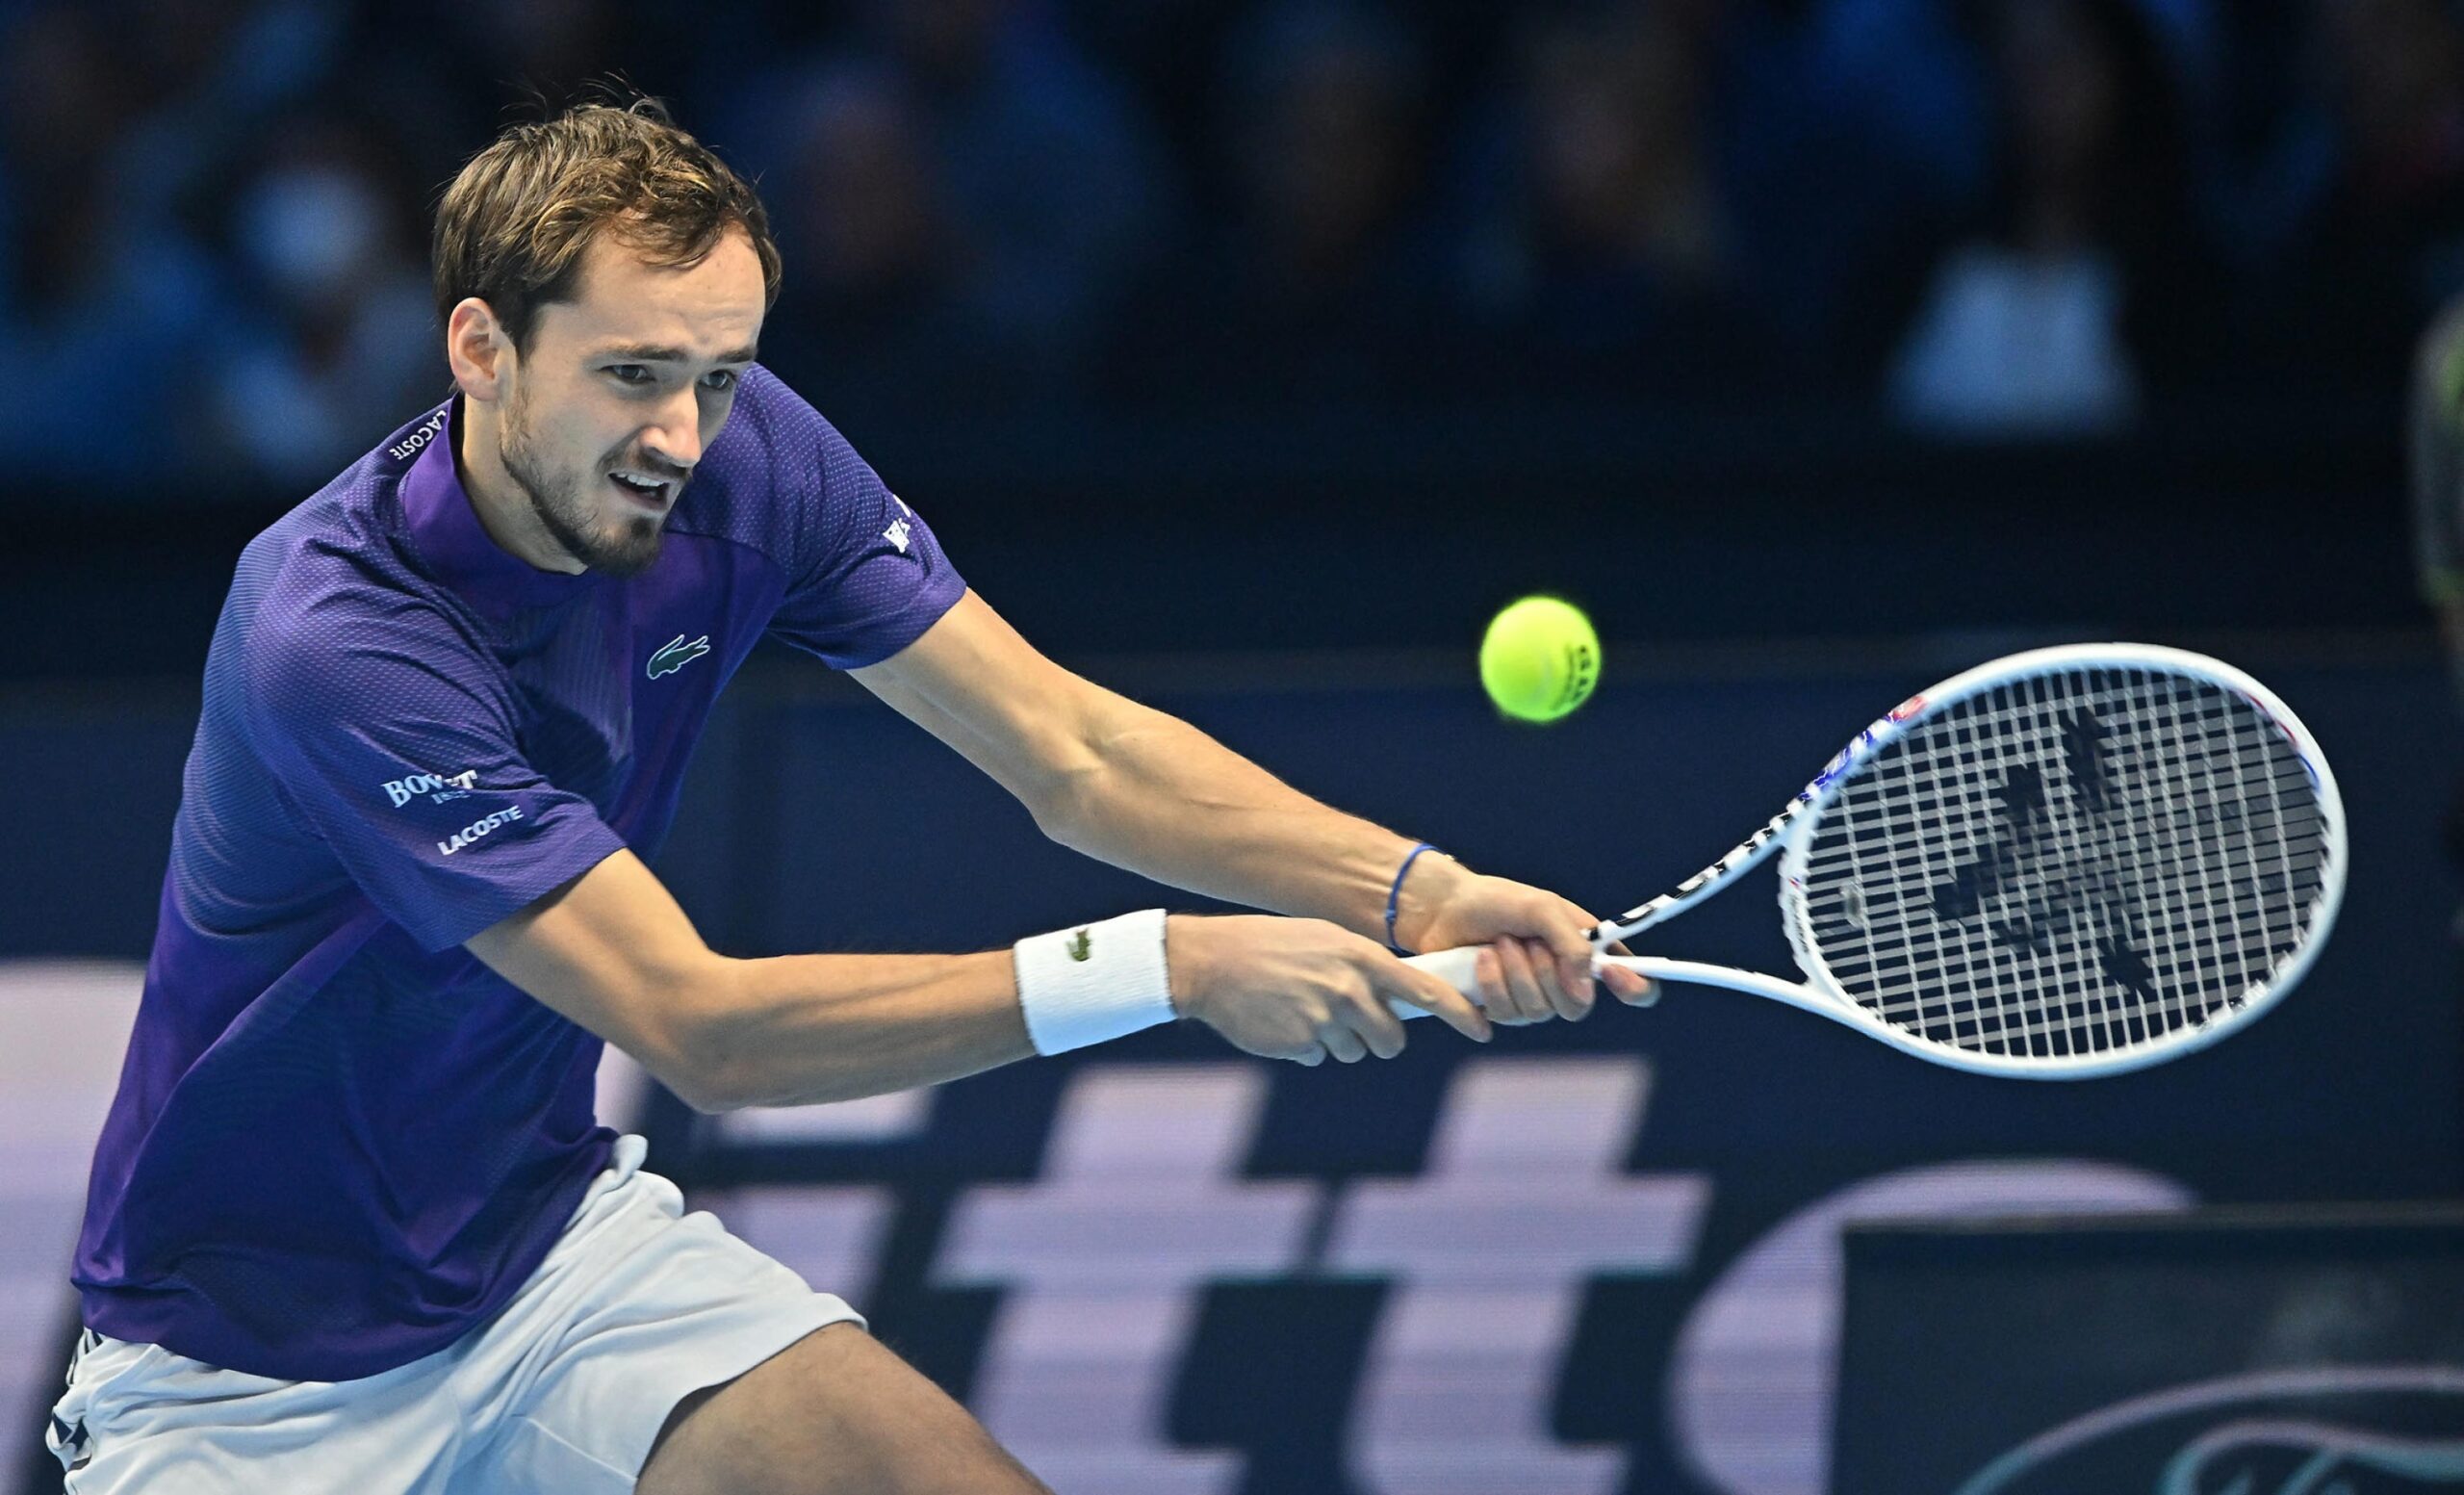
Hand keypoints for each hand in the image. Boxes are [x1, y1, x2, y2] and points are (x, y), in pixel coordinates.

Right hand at [1168, 914, 1492, 1064]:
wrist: (1211, 961)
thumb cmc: (1272, 946)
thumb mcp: (1326, 941)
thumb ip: (1364, 968)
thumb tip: (1399, 999)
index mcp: (1360, 957)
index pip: (1425, 991)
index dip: (1460, 1013)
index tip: (1483, 1029)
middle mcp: (1349, 989)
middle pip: (1390, 1039)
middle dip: (1378, 1037)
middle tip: (1350, 1019)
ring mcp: (1325, 1019)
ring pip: (1353, 1050)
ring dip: (1336, 1039)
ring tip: (1301, 1006)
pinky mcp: (1300, 1044)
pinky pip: (1318, 1056)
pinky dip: (1304, 1044)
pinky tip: (1280, 1017)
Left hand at [1395, 858, 1655, 1023]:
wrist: (1442, 909)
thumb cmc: (1496, 900)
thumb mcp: (1541, 909)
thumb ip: (1572, 944)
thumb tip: (1587, 989)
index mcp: (1587, 949)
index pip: (1633, 982)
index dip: (1636, 988)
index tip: (1618, 978)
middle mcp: (1565, 978)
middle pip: (1578, 1006)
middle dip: (1548, 973)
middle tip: (1527, 942)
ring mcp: (1534, 996)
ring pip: (1539, 1012)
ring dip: (1515, 974)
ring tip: (1498, 944)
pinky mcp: (1503, 1008)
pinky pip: (1508, 1016)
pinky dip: (1493, 985)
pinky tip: (1481, 961)